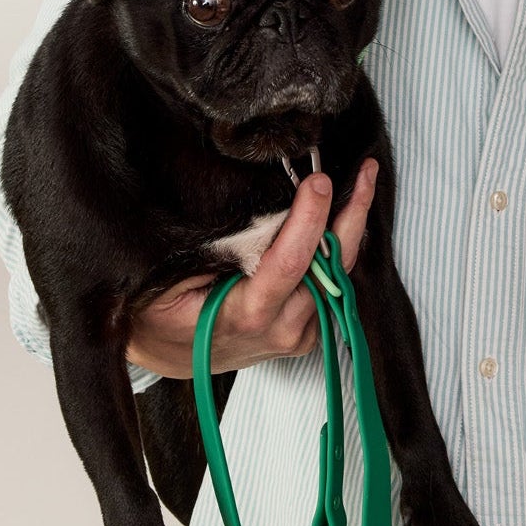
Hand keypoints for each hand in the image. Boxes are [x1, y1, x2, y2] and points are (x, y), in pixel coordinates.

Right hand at [126, 159, 377, 377]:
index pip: (289, 264)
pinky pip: (332, 285)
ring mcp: (299, 333)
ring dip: (352, 226)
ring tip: (363, 180)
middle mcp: (282, 330)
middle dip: (350, 214)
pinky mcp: (307, 330)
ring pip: (338, 275)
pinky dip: (341, 247)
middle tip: (365, 171)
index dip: (309, 220)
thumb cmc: (160, 313)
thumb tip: (246, 207)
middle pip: (329, 267)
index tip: (319, 180)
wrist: (167, 354)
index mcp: (246, 316)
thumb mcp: (169, 278)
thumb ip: (211, 249)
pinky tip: (345, 213)